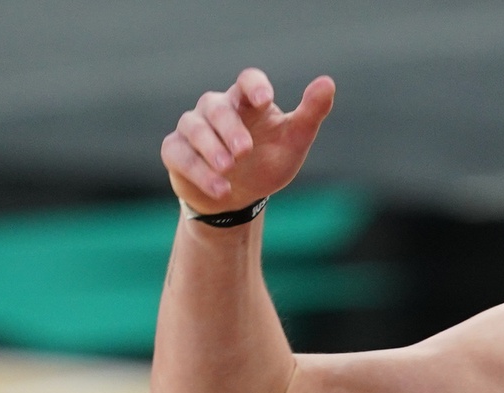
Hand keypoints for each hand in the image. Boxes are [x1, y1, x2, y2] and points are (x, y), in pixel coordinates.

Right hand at [160, 68, 335, 210]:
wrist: (239, 200)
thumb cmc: (266, 163)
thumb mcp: (294, 141)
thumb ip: (310, 113)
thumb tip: (327, 83)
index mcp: (246, 101)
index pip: (247, 81)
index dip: (254, 86)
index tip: (264, 100)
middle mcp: (216, 109)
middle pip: (217, 107)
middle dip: (230, 128)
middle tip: (245, 151)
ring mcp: (193, 128)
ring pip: (194, 127)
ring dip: (210, 148)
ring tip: (228, 169)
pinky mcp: (176, 151)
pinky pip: (178, 154)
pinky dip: (197, 171)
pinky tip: (220, 188)